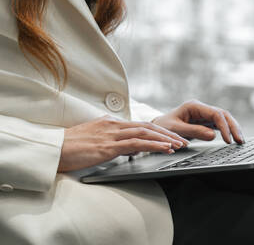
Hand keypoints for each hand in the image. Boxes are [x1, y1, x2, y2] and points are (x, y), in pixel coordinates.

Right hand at [59, 115, 188, 171]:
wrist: (52, 149)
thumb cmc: (70, 147)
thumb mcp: (94, 139)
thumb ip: (112, 141)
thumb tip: (127, 148)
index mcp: (111, 123)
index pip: (140, 125)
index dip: (158, 131)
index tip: (170, 137)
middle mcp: (113, 125)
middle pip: (147, 126)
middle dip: (167, 133)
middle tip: (182, 140)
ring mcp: (111, 134)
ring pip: (145, 133)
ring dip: (165, 139)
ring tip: (179, 145)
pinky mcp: (108, 146)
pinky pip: (136, 144)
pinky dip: (153, 145)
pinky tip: (164, 148)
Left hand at [152, 100, 244, 143]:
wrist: (157, 127)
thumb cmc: (163, 127)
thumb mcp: (176, 130)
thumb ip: (194, 132)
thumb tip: (213, 136)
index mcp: (194, 106)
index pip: (215, 114)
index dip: (224, 127)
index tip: (228, 140)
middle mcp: (201, 108)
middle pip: (223, 115)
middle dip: (233, 127)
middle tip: (240, 140)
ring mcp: (203, 114)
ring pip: (223, 119)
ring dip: (233, 129)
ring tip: (240, 141)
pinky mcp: (204, 121)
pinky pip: (219, 125)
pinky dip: (227, 131)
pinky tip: (233, 138)